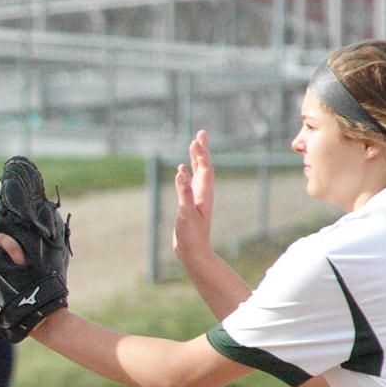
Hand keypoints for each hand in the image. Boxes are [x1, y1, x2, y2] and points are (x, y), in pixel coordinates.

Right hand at [172, 129, 214, 263]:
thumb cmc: (191, 236)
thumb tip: (180, 173)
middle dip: (201, 150)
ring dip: (195, 159)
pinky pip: (189, 183)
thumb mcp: (186, 214)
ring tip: (193, 145)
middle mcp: (203, 193)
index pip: (205, 168)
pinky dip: (186, 173)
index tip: (196, 139)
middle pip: (204, 167)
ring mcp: (197, 198)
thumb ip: (184, 193)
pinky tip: (182, 169)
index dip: (201, 153)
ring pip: (198, 173)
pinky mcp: (190, 204)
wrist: (194, 252)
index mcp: (204, 194)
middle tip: (200, 133)